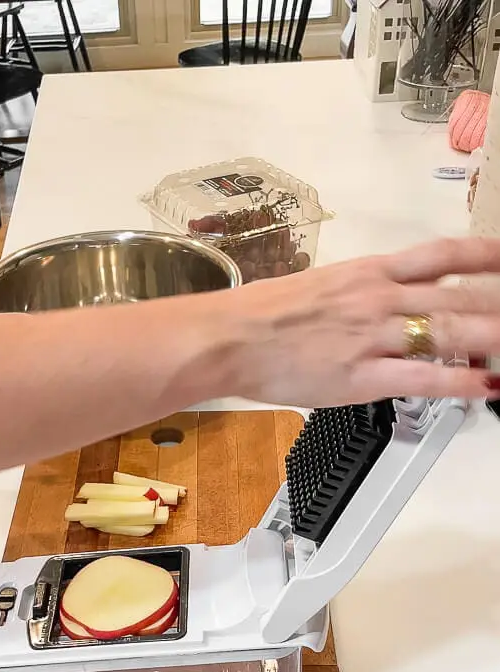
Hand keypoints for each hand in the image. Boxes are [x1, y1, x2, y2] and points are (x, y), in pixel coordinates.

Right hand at [215, 237, 499, 406]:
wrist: (230, 338)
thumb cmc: (264, 314)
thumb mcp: (322, 286)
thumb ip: (362, 292)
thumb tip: (390, 300)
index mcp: (369, 271)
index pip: (442, 256)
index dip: (485, 256)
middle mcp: (380, 298)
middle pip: (459, 295)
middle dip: (498, 301)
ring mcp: (374, 336)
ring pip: (450, 331)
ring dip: (493, 335)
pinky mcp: (363, 376)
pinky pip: (424, 377)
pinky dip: (461, 380)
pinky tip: (487, 384)